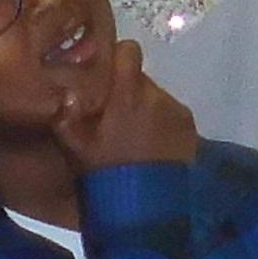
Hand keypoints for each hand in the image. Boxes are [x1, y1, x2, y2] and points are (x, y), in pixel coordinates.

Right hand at [55, 39, 197, 172]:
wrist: (143, 208)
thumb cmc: (105, 175)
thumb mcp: (75, 149)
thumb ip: (67, 117)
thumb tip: (67, 92)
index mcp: (128, 94)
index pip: (129, 50)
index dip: (118, 57)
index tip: (107, 73)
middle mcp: (157, 95)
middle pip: (141, 78)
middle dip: (128, 90)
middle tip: (115, 115)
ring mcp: (177, 112)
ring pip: (157, 97)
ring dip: (146, 108)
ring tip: (135, 136)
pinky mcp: (190, 129)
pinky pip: (172, 115)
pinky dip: (162, 124)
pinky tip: (152, 146)